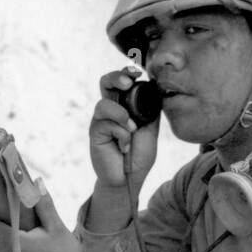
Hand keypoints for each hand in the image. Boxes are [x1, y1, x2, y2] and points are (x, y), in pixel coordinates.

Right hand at [90, 69, 158, 188]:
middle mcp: (109, 111)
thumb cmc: (138, 155)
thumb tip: (156, 88)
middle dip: (116, 78)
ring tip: (131, 130)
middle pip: (105, 82)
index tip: (137, 72)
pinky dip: (121, 134)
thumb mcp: (150, 129)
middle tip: (128, 84)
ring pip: (104, 104)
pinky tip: (124, 147)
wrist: (129, 178)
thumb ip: (150, 110)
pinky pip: (107, 124)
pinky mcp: (95, 133)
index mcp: (123, 106)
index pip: (120, 82)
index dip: (126, 73)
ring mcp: (100, 121)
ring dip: (121, 116)